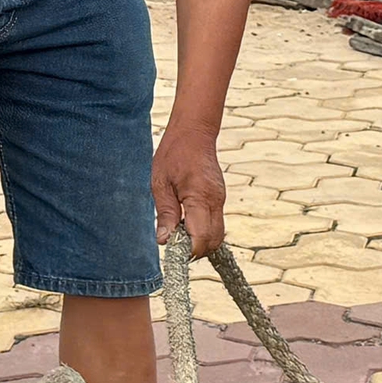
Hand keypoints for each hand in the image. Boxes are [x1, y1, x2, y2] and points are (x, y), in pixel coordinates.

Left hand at [152, 125, 225, 258]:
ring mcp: (221, 200)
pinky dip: (203, 231)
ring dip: (200, 241)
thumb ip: (165, 214)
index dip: (187, 250)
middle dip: (195, 250)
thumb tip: (164, 241)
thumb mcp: (160, 183)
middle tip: (174, 243)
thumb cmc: (173, 153)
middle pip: (213, 242)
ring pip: (217, 235)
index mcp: (200, 197)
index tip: (172, 249)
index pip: (201, 238)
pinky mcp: (220, 199)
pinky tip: (186, 221)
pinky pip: (216, 224)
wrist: (194, 132)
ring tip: (179, 232)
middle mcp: (216, 201)